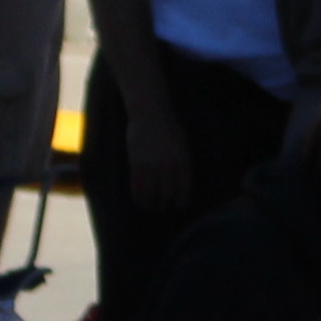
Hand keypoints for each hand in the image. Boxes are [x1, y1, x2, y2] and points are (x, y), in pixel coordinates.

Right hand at [122, 79, 196, 212]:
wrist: (150, 113)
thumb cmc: (169, 127)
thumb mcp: (182, 145)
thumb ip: (182, 162)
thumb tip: (180, 181)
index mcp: (183, 161)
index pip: (184, 188)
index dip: (181, 200)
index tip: (179, 206)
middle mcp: (169, 166)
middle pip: (167, 193)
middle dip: (165, 204)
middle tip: (162, 208)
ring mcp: (152, 165)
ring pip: (151, 192)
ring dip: (150, 203)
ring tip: (149, 207)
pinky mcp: (137, 162)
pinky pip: (137, 184)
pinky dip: (138, 195)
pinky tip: (138, 200)